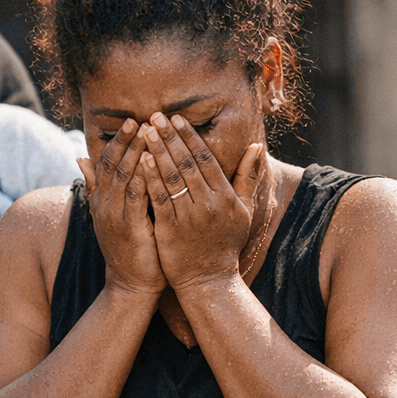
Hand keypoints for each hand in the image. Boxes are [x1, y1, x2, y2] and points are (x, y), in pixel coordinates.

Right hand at [77, 118, 166, 297]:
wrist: (131, 284)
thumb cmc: (130, 247)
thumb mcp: (113, 214)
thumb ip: (99, 186)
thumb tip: (80, 157)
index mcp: (102, 199)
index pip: (107, 161)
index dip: (119, 141)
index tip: (133, 121)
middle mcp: (104, 204)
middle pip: (114, 164)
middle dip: (127, 140)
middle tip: (141, 119)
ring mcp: (115, 215)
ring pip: (124, 176)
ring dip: (135, 152)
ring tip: (148, 132)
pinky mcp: (129, 227)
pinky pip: (136, 196)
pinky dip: (143, 177)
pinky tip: (152, 162)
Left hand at [141, 112, 262, 289]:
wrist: (209, 281)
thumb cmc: (226, 244)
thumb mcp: (244, 211)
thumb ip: (246, 177)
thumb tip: (255, 145)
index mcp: (225, 197)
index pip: (206, 159)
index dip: (190, 137)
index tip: (176, 119)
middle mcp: (208, 204)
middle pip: (186, 163)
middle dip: (170, 138)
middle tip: (155, 116)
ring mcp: (188, 217)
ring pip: (171, 177)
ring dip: (157, 152)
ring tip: (145, 132)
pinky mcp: (170, 229)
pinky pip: (158, 199)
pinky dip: (150, 178)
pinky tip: (141, 161)